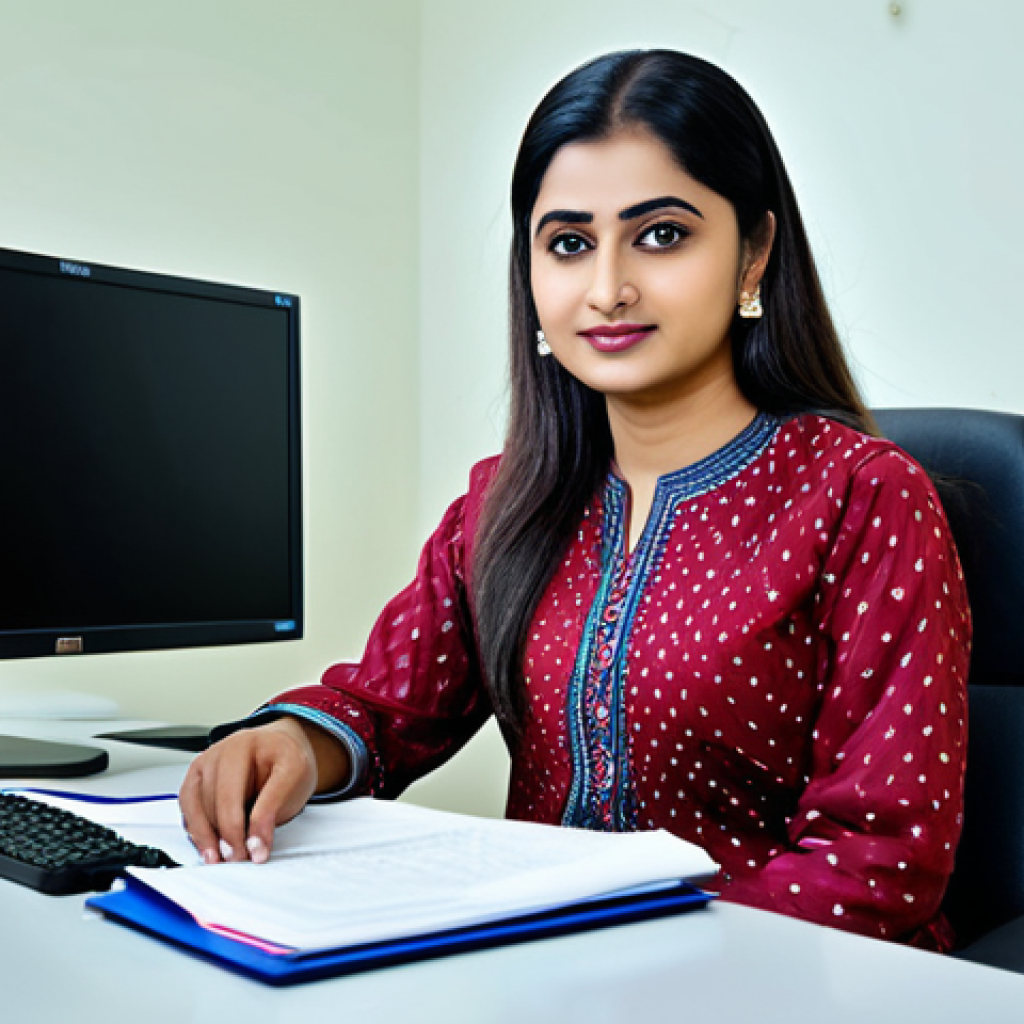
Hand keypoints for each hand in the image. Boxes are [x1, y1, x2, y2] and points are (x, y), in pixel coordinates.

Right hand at [178, 716, 348, 864]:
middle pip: (215, 799)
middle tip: (240, 858)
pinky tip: (210, 846)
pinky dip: (197, 831)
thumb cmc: (284, 761)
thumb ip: (272, 811)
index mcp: (246, 744)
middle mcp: (220, 751)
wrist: (278, 749)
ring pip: (196, 806)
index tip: (256, 851)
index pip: (240, 790)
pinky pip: (188, 809)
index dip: (249, 824)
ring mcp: (204, 764)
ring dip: (207, 837)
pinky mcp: (194, 780)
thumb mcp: (293, 779)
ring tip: (223, 858)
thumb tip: (256, 846)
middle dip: (227, 835)